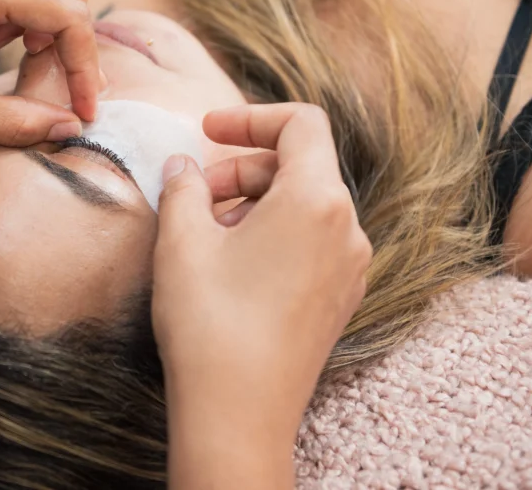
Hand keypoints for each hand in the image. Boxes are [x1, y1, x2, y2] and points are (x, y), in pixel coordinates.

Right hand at [153, 104, 370, 476]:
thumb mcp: (182, 240)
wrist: (238, 414)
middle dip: (241, 168)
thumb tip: (184, 167)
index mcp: (318, 200)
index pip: (301, 124)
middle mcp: (348, 229)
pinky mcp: (339, 299)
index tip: (207, 130)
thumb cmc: (210, 321)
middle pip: (300, 165)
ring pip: (305, 205)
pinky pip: (312, 241)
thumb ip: (183, 186)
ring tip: (206, 232)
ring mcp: (350, 268)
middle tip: (192, 194)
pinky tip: (231, 262)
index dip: (250, 117)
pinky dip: (273, 232)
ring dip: (254, 201)